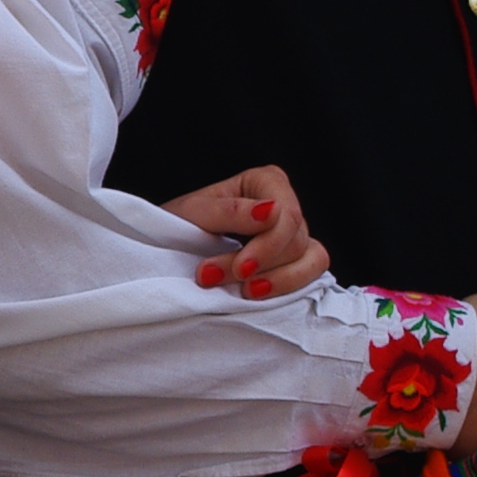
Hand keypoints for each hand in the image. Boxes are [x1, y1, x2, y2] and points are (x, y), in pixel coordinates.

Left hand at [161, 165, 327, 301]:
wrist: (166, 250)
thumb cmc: (177, 226)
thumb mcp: (193, 214)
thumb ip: (231, 212)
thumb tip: (271, 211)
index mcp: (266, 182)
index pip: (287, 214)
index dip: (268, 245)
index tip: (240, 268)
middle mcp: (285, 205)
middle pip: (294, 241)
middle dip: (259, 266)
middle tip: (215, 279)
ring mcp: (293, 235)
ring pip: (310, 260)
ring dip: (277, 281)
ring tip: (243, 293)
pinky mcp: (293, 262)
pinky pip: (310, 276)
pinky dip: (288, 288)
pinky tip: (257, 294)